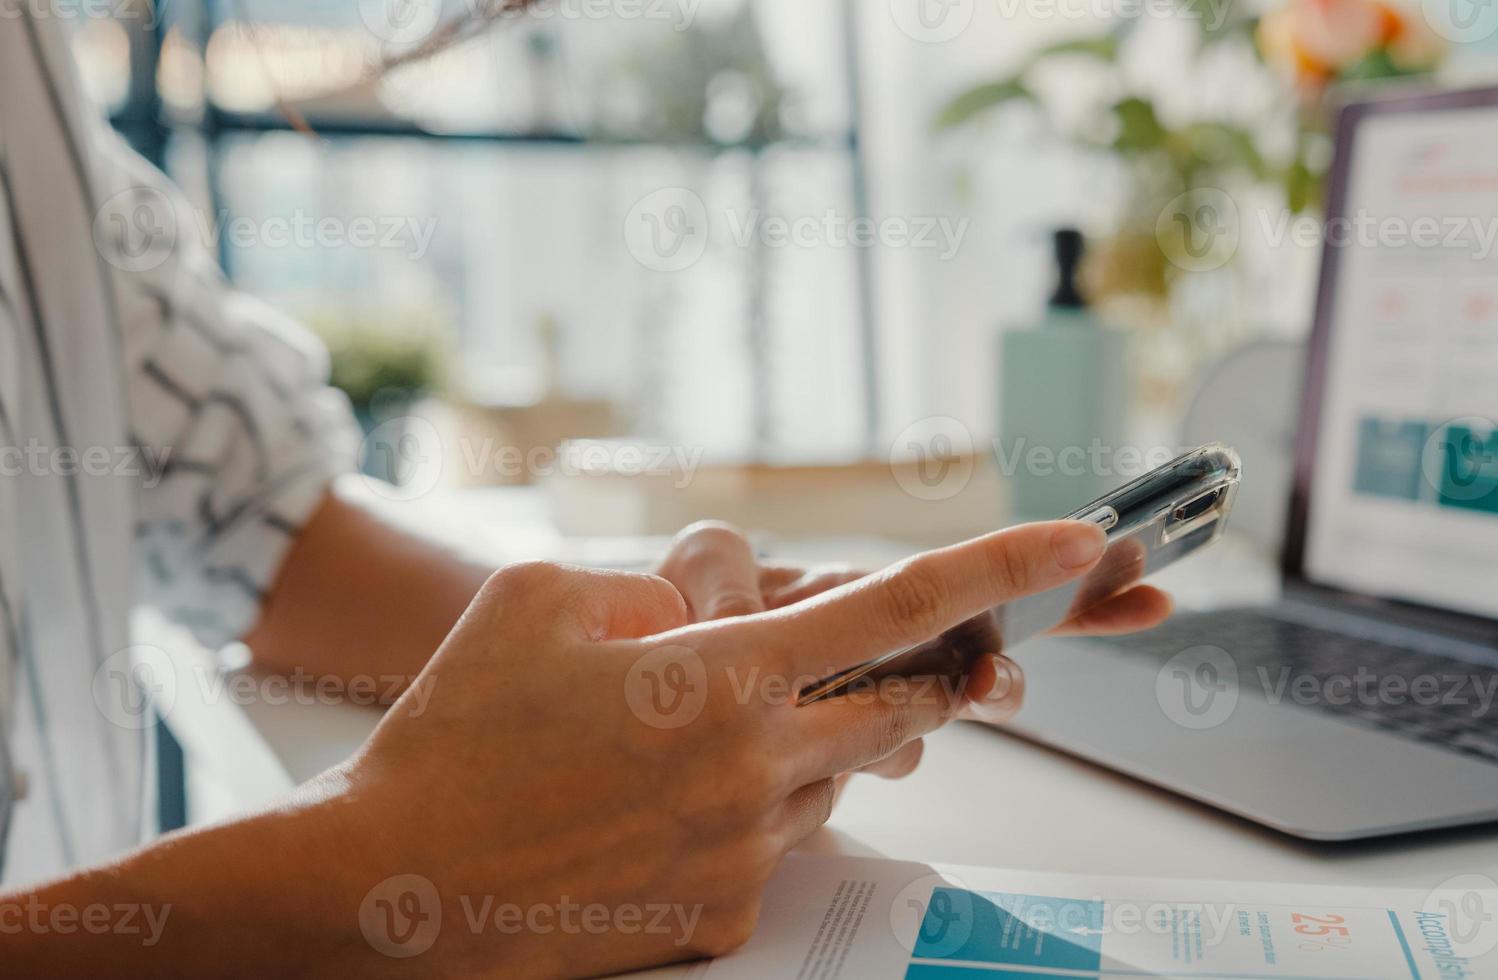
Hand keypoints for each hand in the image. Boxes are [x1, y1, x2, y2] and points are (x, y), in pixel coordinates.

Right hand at [334, 520, 1116, 976]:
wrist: (392, 892)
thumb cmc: (453, 734)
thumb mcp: (540, 599)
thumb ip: (656, 585)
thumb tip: (713, 612)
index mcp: (723, 675)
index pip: (900, 606)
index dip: (1002, 568)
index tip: (1076, 544)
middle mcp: (758, 767)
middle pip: (899, 707)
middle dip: (910, 674)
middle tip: (863, 659)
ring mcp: (747, 851)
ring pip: (837, 778)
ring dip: (805, 743)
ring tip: (688, 741)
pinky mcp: (724, 914)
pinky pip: (780, 844)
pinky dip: (752, 809)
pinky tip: (657, 807)